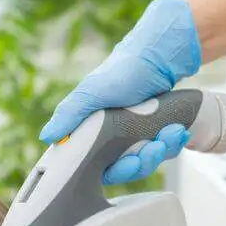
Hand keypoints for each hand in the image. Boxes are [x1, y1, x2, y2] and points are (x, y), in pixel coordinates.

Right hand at [38, 0, 201, 184]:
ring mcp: (139, 135)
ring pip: (151, 159)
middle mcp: (117, 138)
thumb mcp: (93, 91)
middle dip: (144, 160)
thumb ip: (71, 114)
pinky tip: (179, 130)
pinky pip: (168, 147)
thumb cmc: (124, 69)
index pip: (104, 168)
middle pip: (130, 167)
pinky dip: (174, 141)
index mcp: (96, 133)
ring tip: (170, 132)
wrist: (160, 54)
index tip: (130, 163)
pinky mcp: (159, 130)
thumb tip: (47, 137)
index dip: (119, 171)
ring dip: (163, 149)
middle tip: (153, 146)